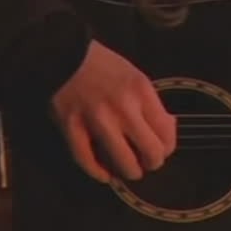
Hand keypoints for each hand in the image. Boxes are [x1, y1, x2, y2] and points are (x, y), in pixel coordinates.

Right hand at [48, 41, 176, 183]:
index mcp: (141, 92)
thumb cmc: (104, 66)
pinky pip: (87, 160)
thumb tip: (167, 130)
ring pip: (123, 161)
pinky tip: (105, 175)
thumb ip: (151, 104)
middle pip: (150, 151)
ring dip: (130, 171)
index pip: (166, 132)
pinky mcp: (71, 127)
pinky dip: (98, 172)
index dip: (167, 148)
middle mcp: (123, 107)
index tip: (161, 149)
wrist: (63, 55)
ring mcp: (96, 119)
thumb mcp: (136, 77)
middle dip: (152, 163)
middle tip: (147, 163)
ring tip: (129, 171)